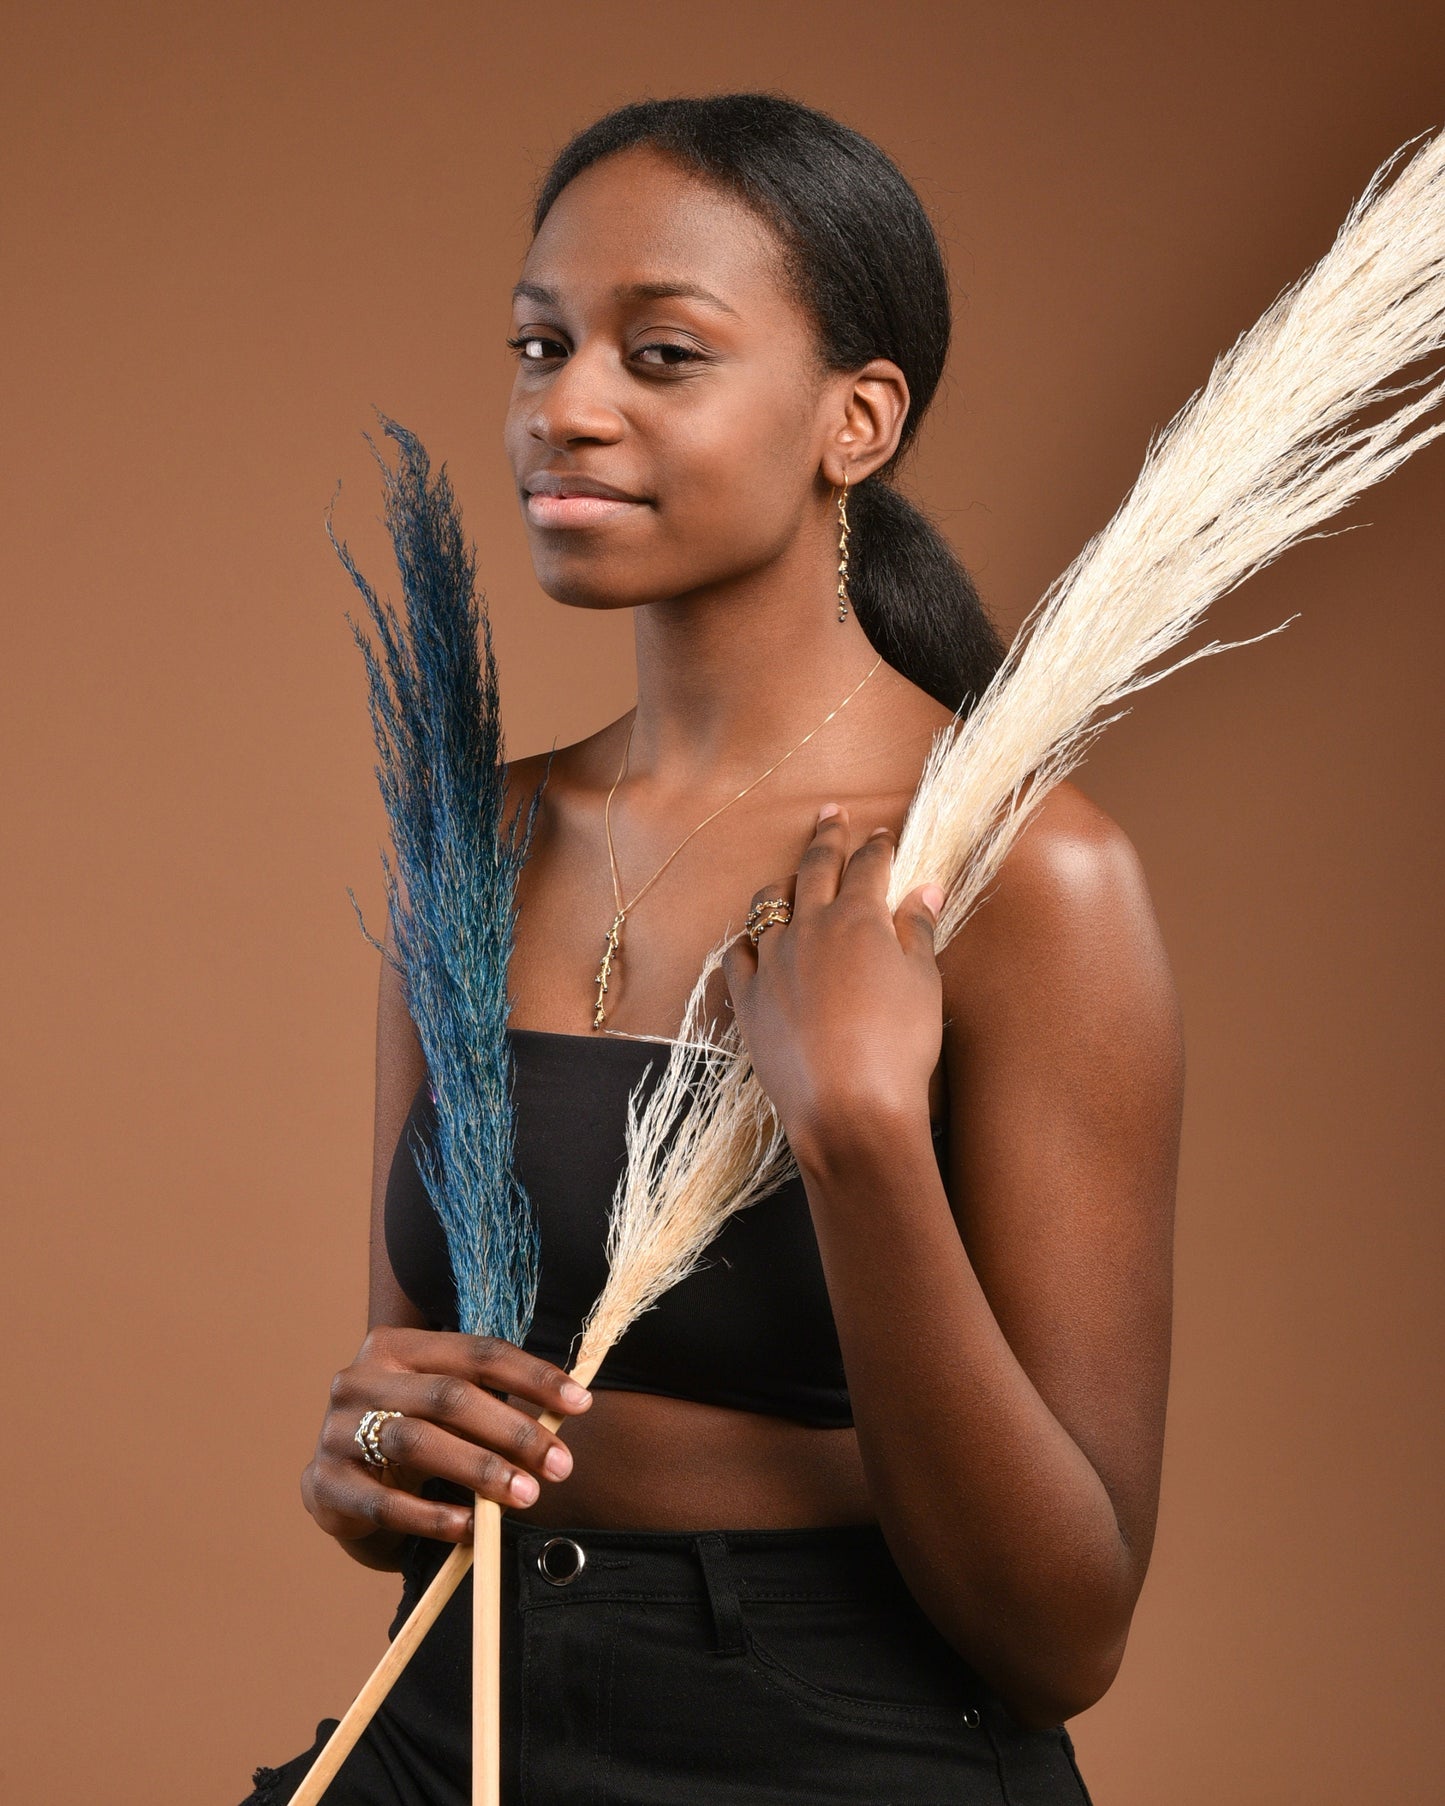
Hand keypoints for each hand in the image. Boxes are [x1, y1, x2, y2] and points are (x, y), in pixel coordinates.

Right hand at [300, 1327, 593, 1549]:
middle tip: (561, 1465)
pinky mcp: (323, 1485)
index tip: (581, 1403)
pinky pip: (385, 1503)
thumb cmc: (413, 1439)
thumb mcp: (446, 1412)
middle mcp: (360, 1379)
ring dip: (481, 1470)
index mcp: (396, 1347)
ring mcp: (336, 1432)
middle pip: (450, 1396)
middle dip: (514, 1431)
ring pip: (418, 1442)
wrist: (341, 1490)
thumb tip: (565, 1414)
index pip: (477, 1351)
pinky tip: (472, 1528)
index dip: (532, 1376)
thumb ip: (492, 1404)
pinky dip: (433, 1517)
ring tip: (527, 1495)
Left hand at [720, 803, 945, 1164]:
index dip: (878, 847)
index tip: (883, 835)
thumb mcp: (923, 984)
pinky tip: (753, 941)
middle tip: (831, 814)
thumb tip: (925, 889)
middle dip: (826, 837)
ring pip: (768, 905)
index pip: (868, 866)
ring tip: (791, 879)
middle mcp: (809, 928)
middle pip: (815, 868)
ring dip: (783, 885)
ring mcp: (772, 962)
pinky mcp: (748, 998)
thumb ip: (918, 931)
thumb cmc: (899, 1046)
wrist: (849, 1108)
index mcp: (857, 918)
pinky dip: (746, 941)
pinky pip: (737, 954)